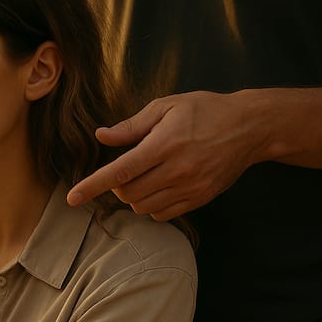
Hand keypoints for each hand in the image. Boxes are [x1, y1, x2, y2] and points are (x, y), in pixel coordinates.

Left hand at [68, 91, 265, 219]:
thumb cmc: (204, 110)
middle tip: (126, 167)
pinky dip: (151, 205)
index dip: (92, 185)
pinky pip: (163, 214)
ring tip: (145, 174)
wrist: (250, 128)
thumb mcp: (166, 107)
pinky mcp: (201, 199)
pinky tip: (159, 186)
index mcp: (164, 144)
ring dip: (133, 196)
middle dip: (116, 185)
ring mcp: (191, 188)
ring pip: (143, 207)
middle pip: (128, 193)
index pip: (119, 171)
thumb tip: (101, 136)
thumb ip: (131, 126)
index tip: (71, 198)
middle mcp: (177, 170)